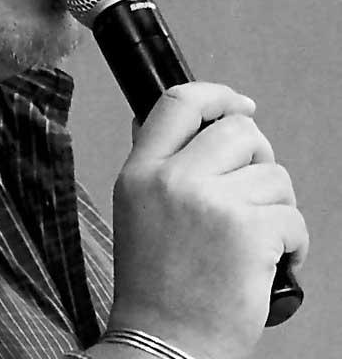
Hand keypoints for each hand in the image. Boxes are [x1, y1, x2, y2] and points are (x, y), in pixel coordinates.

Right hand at [108, 82, 308, 358]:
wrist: (163, 341)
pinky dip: (293, 240)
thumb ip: (153, 159)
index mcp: (140, 170)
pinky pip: (293, 215)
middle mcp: (172, 179)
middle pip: (238, 130)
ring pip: (273, 174)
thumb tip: (172, 117)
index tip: (239, 104)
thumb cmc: (153, 281)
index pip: (179, 101)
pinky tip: (272, 259)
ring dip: (276, 205)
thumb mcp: (133, 206)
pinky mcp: (250, 232)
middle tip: (253, 187)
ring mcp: (211, 204)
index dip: (216, 94)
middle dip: (258, 155)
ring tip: (257, 235)